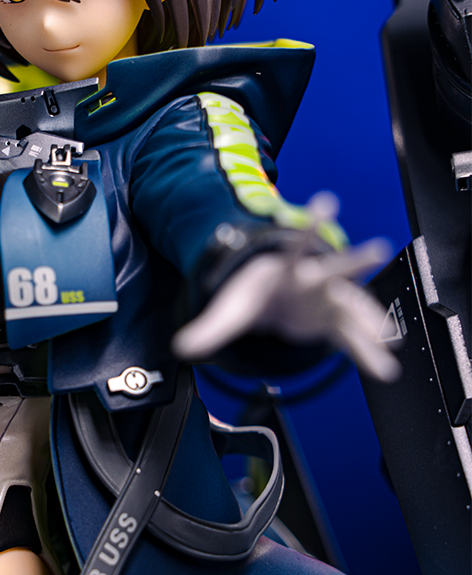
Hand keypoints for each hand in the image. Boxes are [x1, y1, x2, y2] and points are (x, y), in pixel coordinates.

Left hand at [172, 194, 400, 382]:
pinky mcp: (335, 321)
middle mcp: (313, 281)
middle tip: (377, 248)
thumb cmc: (254, 295)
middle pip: (337, 268)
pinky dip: (367, 354)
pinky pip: (353, 339)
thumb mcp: (231, 311)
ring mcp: (328, 301)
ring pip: (355, 306)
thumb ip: (211, 329)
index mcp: (286, 270)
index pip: (297, 246)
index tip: (325, 205)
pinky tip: (384, 369)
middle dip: (356, 260)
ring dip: (372, 320)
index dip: (309, 228)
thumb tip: (181, 347)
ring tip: (393, 338)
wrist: (271, 300)